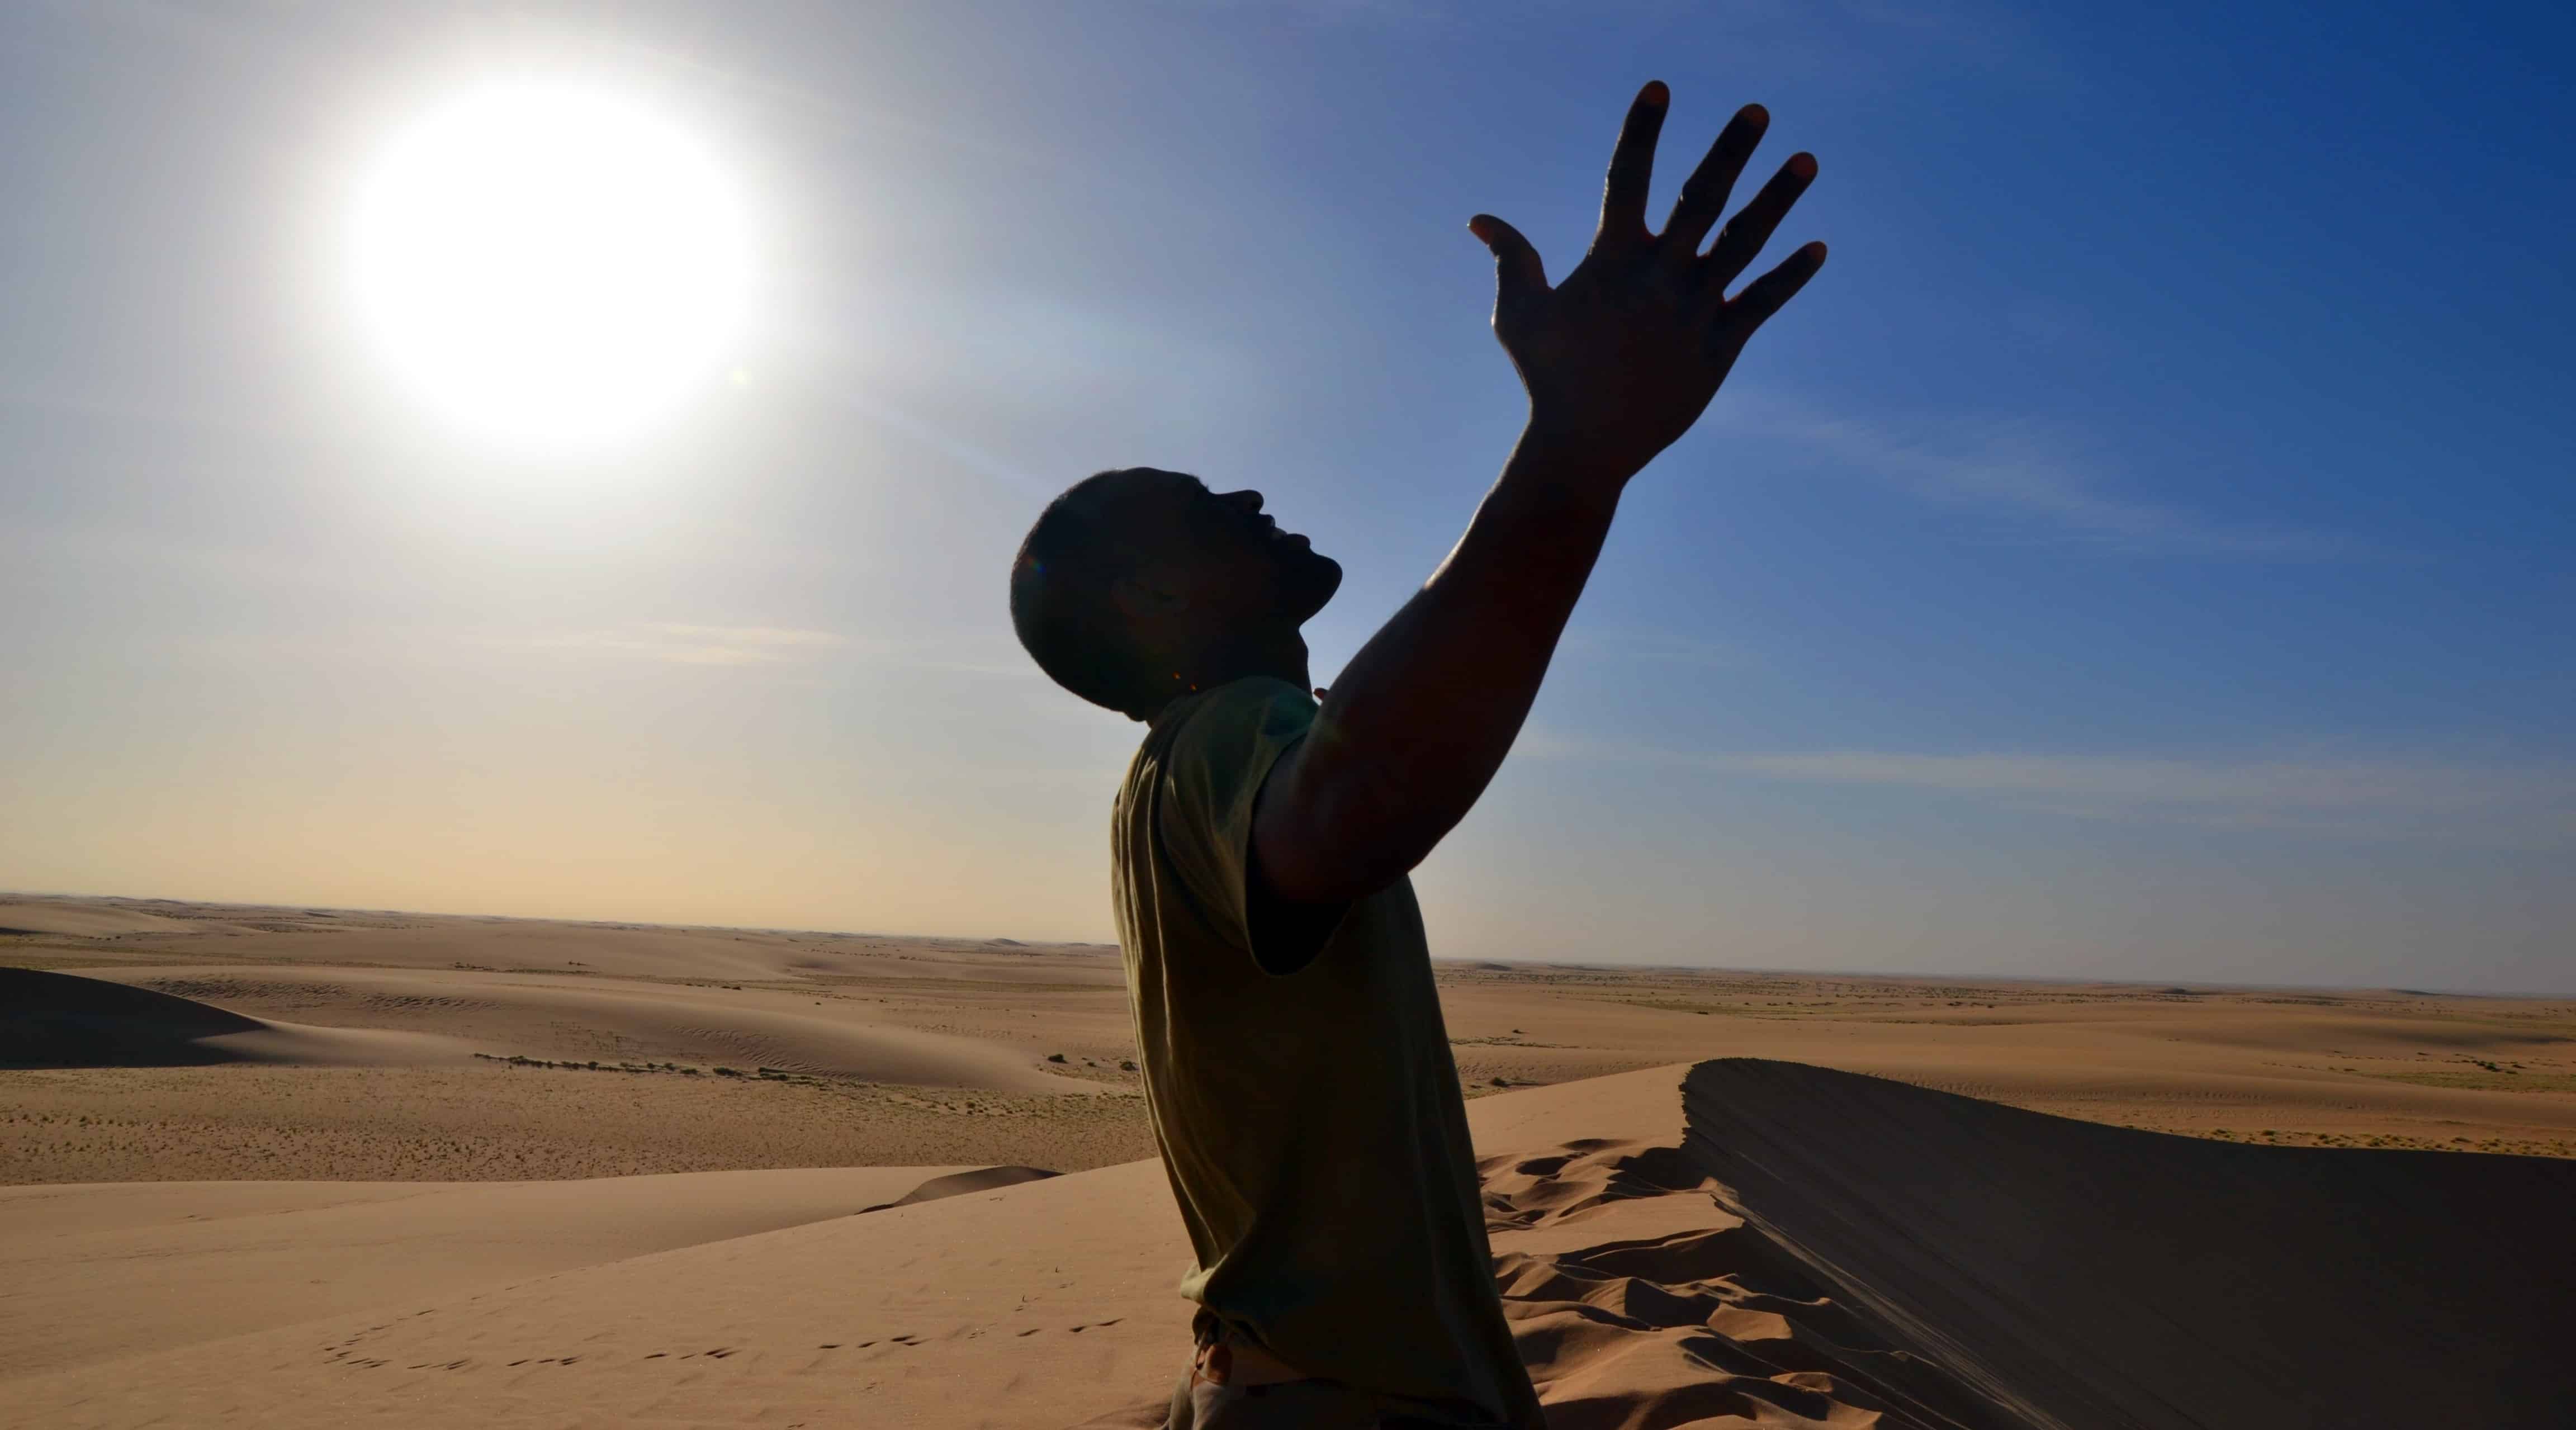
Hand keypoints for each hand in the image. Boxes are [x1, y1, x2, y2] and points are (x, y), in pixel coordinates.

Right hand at [1472, 81, 1825, 479]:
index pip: (1625, 177)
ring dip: (1777, 199)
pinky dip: (1790, 276)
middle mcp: (1658, 274)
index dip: (1641, 130)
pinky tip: (1817, 247)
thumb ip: (1510, 259)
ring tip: (1806, 160)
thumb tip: (1480, 219)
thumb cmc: (1547, 377)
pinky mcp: (1719, 346)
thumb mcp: (1518, 314)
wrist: (1584, 445)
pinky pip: (1761, 301)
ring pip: (1744, 240)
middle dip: (1731, 151)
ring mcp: (1694, 308)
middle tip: (1758, 112)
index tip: (1659, 87)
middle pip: (1701, 197)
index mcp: (1611, 258)